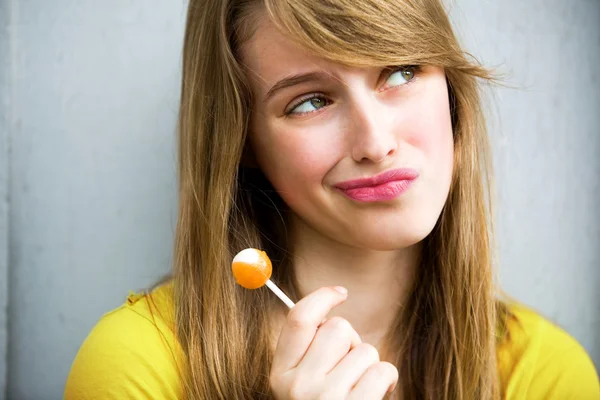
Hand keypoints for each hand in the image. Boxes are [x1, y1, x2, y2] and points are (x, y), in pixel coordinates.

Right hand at [269, 286, 398, 398]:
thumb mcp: (302, 386)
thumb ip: (308, 350)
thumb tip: (331, 300)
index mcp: (280, 375)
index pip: (298, 319)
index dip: (321, 297)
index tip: (341, 293)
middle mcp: (297, 386)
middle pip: (337, 328)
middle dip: (351, 342)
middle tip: (348, 369)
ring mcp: (326, 399)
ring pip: (365, 349)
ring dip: (370, 366)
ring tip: (359, 390)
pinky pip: (382, 370)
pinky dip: (386, 381)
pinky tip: (374, 397)